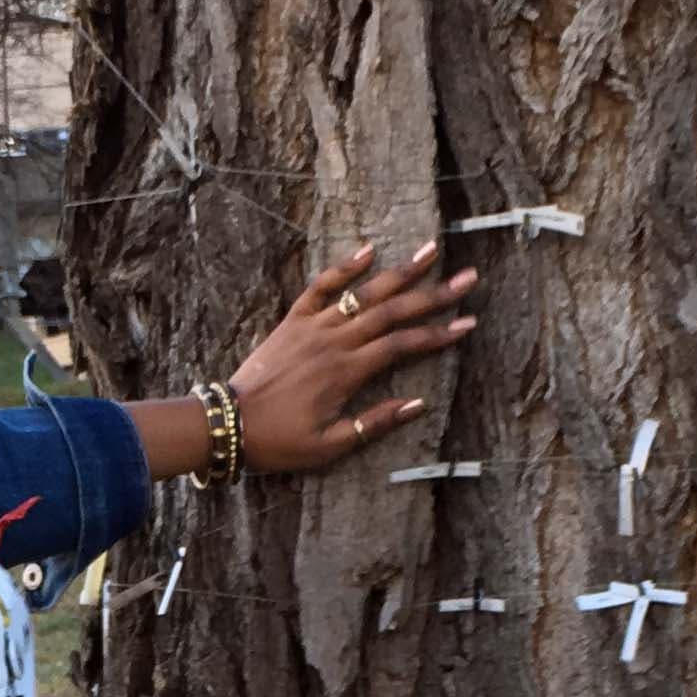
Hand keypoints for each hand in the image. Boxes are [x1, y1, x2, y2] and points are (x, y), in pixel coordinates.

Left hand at [226, 239, 478, 471]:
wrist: (228, 423)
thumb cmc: (279, 441)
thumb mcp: (329, 446)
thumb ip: (374, 422)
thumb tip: (418, 404)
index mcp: (346, 372)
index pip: (402, 345)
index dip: (437, 334)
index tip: (468, 324)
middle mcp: (334, 341)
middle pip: (392, 311)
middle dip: (434, 295)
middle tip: (468, 278)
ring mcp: (312, 326)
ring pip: (364, 293)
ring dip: (400, 272)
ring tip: (431, 251)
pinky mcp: (293, 321)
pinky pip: (320, 286)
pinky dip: (345, 267)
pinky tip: (370, 250)